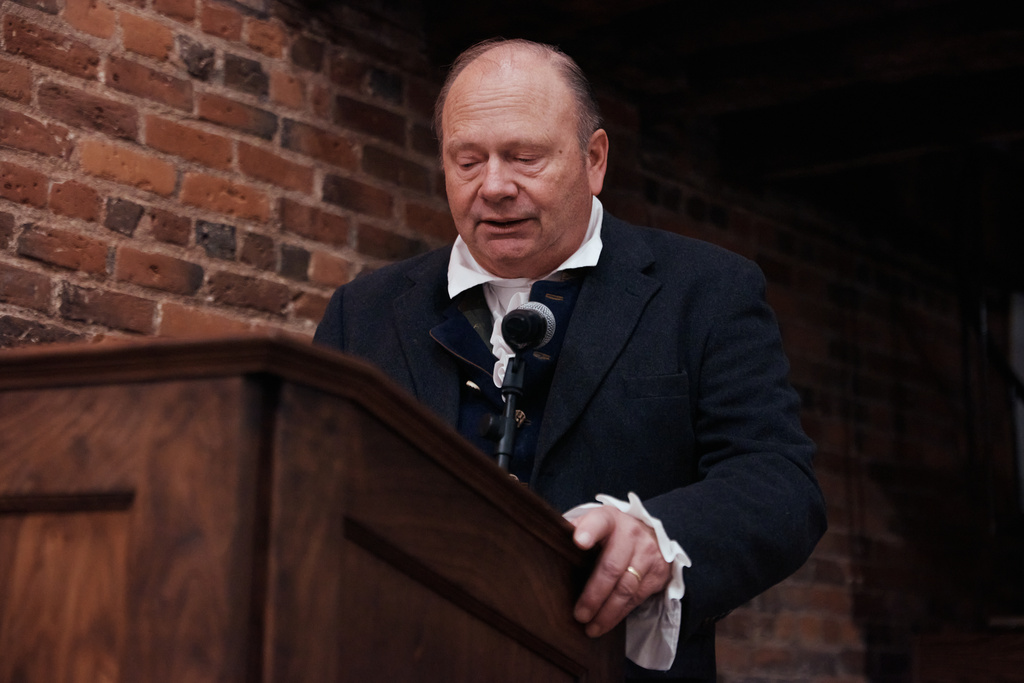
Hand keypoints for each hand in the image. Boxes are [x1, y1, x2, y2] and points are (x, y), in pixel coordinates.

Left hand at [569, 506, 671, 636]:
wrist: (649, 533)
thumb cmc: (611, 532)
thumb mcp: (594, 523)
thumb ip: (574, 529)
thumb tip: (546, 540)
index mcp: (608, 518)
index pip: (598, 522)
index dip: (589, 531)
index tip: (579, 542)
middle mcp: (630, 534)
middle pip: (611, 567)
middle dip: (594, 595)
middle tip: (580, 614)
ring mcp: (647, 553)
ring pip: (626, 588)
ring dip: (607, 612)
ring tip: (591, 627)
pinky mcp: (657, 572)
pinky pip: (637, 598)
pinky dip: (620, 613)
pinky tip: (607, 622)